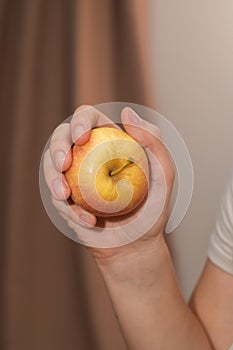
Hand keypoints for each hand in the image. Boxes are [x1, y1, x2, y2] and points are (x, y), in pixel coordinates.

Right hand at [43, 105, 174, 262]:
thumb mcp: (164, 174)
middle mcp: (88, 156)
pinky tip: (89, 222)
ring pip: (50, 166)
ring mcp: (74, 179)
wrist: (137, 246)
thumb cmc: (153, 208)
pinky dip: (69, 210)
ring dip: (52, 178)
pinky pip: (57, 199)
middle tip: (63, 164)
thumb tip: (126, 112)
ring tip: (64, 196)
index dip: (80, 121)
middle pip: (61, 138)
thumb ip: (153, 141)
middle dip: (56, 146)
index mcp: (108, 142)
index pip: (88, 119)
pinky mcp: (66, 201)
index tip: (81, 137)